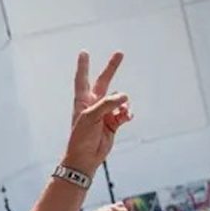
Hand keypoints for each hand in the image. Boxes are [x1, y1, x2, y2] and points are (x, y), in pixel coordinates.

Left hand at [64, 51, 128, 172]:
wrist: (85, 157)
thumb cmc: (81, 136)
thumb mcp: (91, 116)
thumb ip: (108, 103)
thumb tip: (125, 97)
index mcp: (83, 100)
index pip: (83, 79)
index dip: (84, 66)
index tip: (84, 52)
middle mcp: (94, 104)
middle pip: (104, 81)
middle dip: (111, 68)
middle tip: (120, 54)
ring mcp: (104, 113)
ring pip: (119, 100)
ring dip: (123, 104)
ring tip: (121, 113)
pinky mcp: (113, 123)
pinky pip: (124, 113)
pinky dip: (127, 114)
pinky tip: (127, 117)